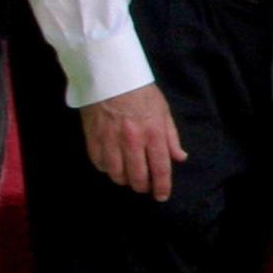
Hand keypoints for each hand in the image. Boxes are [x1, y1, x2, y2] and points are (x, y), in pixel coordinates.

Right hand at [81, 84, 184, 199]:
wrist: (110, 76)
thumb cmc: (141, 92)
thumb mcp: (163, 112)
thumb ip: (171, 137)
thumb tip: (179, 158)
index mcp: (154, 133)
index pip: (160, 168)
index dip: (162, 186)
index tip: (161, 196)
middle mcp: (133, 140)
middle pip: (137, 176)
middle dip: (142, 186)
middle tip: (144, 187)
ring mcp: (110, 140)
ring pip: (117, 174)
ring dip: (124, 180)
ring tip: (128, 177)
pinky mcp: (92, 137)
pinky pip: (99, 163)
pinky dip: (106, 169)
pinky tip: (111, 166)